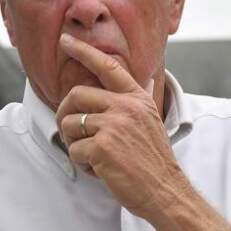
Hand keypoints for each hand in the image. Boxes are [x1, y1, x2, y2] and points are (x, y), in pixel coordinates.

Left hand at [55, 34, 186, 217]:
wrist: (165, 190)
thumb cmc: (155, 160)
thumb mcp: (153, 121)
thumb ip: (142, 99)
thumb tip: (150, 78)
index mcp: (137, 99)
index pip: (108, 67)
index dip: (84, 51)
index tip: (66, 40)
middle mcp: (126, 107)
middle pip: (76, 95)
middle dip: (65, 114)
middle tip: (71, 133)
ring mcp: (114, 126)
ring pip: (70, 124)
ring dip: (73, 143)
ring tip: (93, 156)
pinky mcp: (103, 147)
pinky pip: (74, 150)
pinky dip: (82, 163)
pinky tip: (100, 170)